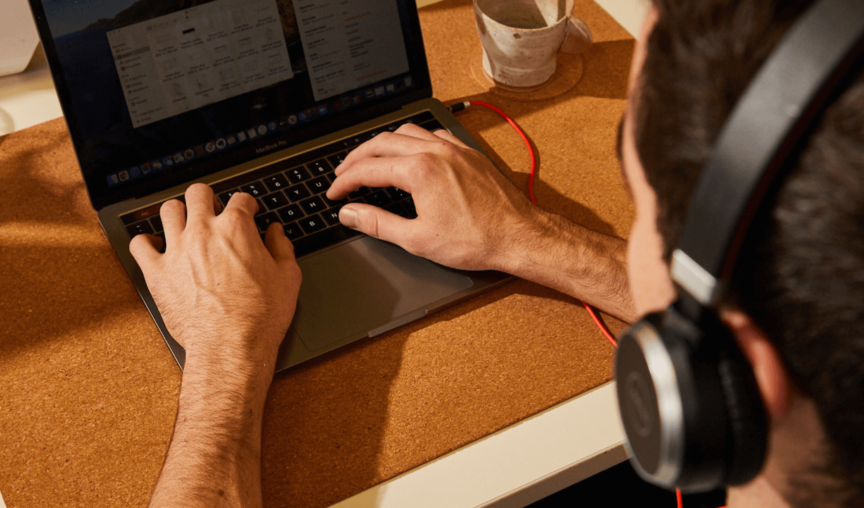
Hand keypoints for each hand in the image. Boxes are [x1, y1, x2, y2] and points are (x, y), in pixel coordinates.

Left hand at [129, 183, 301, 371]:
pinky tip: (155, 248)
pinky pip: (139, 244)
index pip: (240, 199)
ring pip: (168, 210)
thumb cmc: (260, 317)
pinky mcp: (157, 272)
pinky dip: (146, 243)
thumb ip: (282, 247)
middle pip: (199, 193)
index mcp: (236, 229)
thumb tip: (276, 233)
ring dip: (178, 214)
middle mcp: (203, 231)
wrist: (231, 346)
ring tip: (184, 225)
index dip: (247, 205)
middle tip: (213, 213)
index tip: (248, 212)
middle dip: (208, 199)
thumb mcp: (287, 278)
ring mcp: (177, 250)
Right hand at [326, 123, 539, 271]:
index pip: (368, 169)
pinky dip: (414, 140)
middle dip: (357, 158)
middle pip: (383, 142)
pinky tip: (412, 152)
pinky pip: (434, 134)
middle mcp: (436, 151)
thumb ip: (377, 223)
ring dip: (384, 144)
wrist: (519, 236)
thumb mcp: (417, 239)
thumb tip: (351, 213)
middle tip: (343, 174)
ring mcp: (455, 149)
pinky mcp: (469, 153)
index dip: (345, 181)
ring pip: (408, 132)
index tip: (335, 193)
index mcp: (420, 171)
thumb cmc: (476, 240)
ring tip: (371, 159)